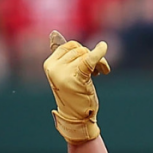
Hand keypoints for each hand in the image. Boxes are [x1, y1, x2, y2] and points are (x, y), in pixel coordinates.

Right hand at [43, 30, 110, 144]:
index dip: (83, 51)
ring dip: (99, 61)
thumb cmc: (74, 96)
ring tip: (101, 72)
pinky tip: (104, 47)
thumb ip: (63, 56)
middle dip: (92, 56)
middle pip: (79, 49)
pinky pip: (89, 60)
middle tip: (100, 70)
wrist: (77, 118)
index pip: (69, 46)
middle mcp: (53, 67)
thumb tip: (53, 33)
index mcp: (49, 64)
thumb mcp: (66, 74)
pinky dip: (98, 53)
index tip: (91, 62)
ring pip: (86, 54)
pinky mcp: (76, 78)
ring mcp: (63, 73)